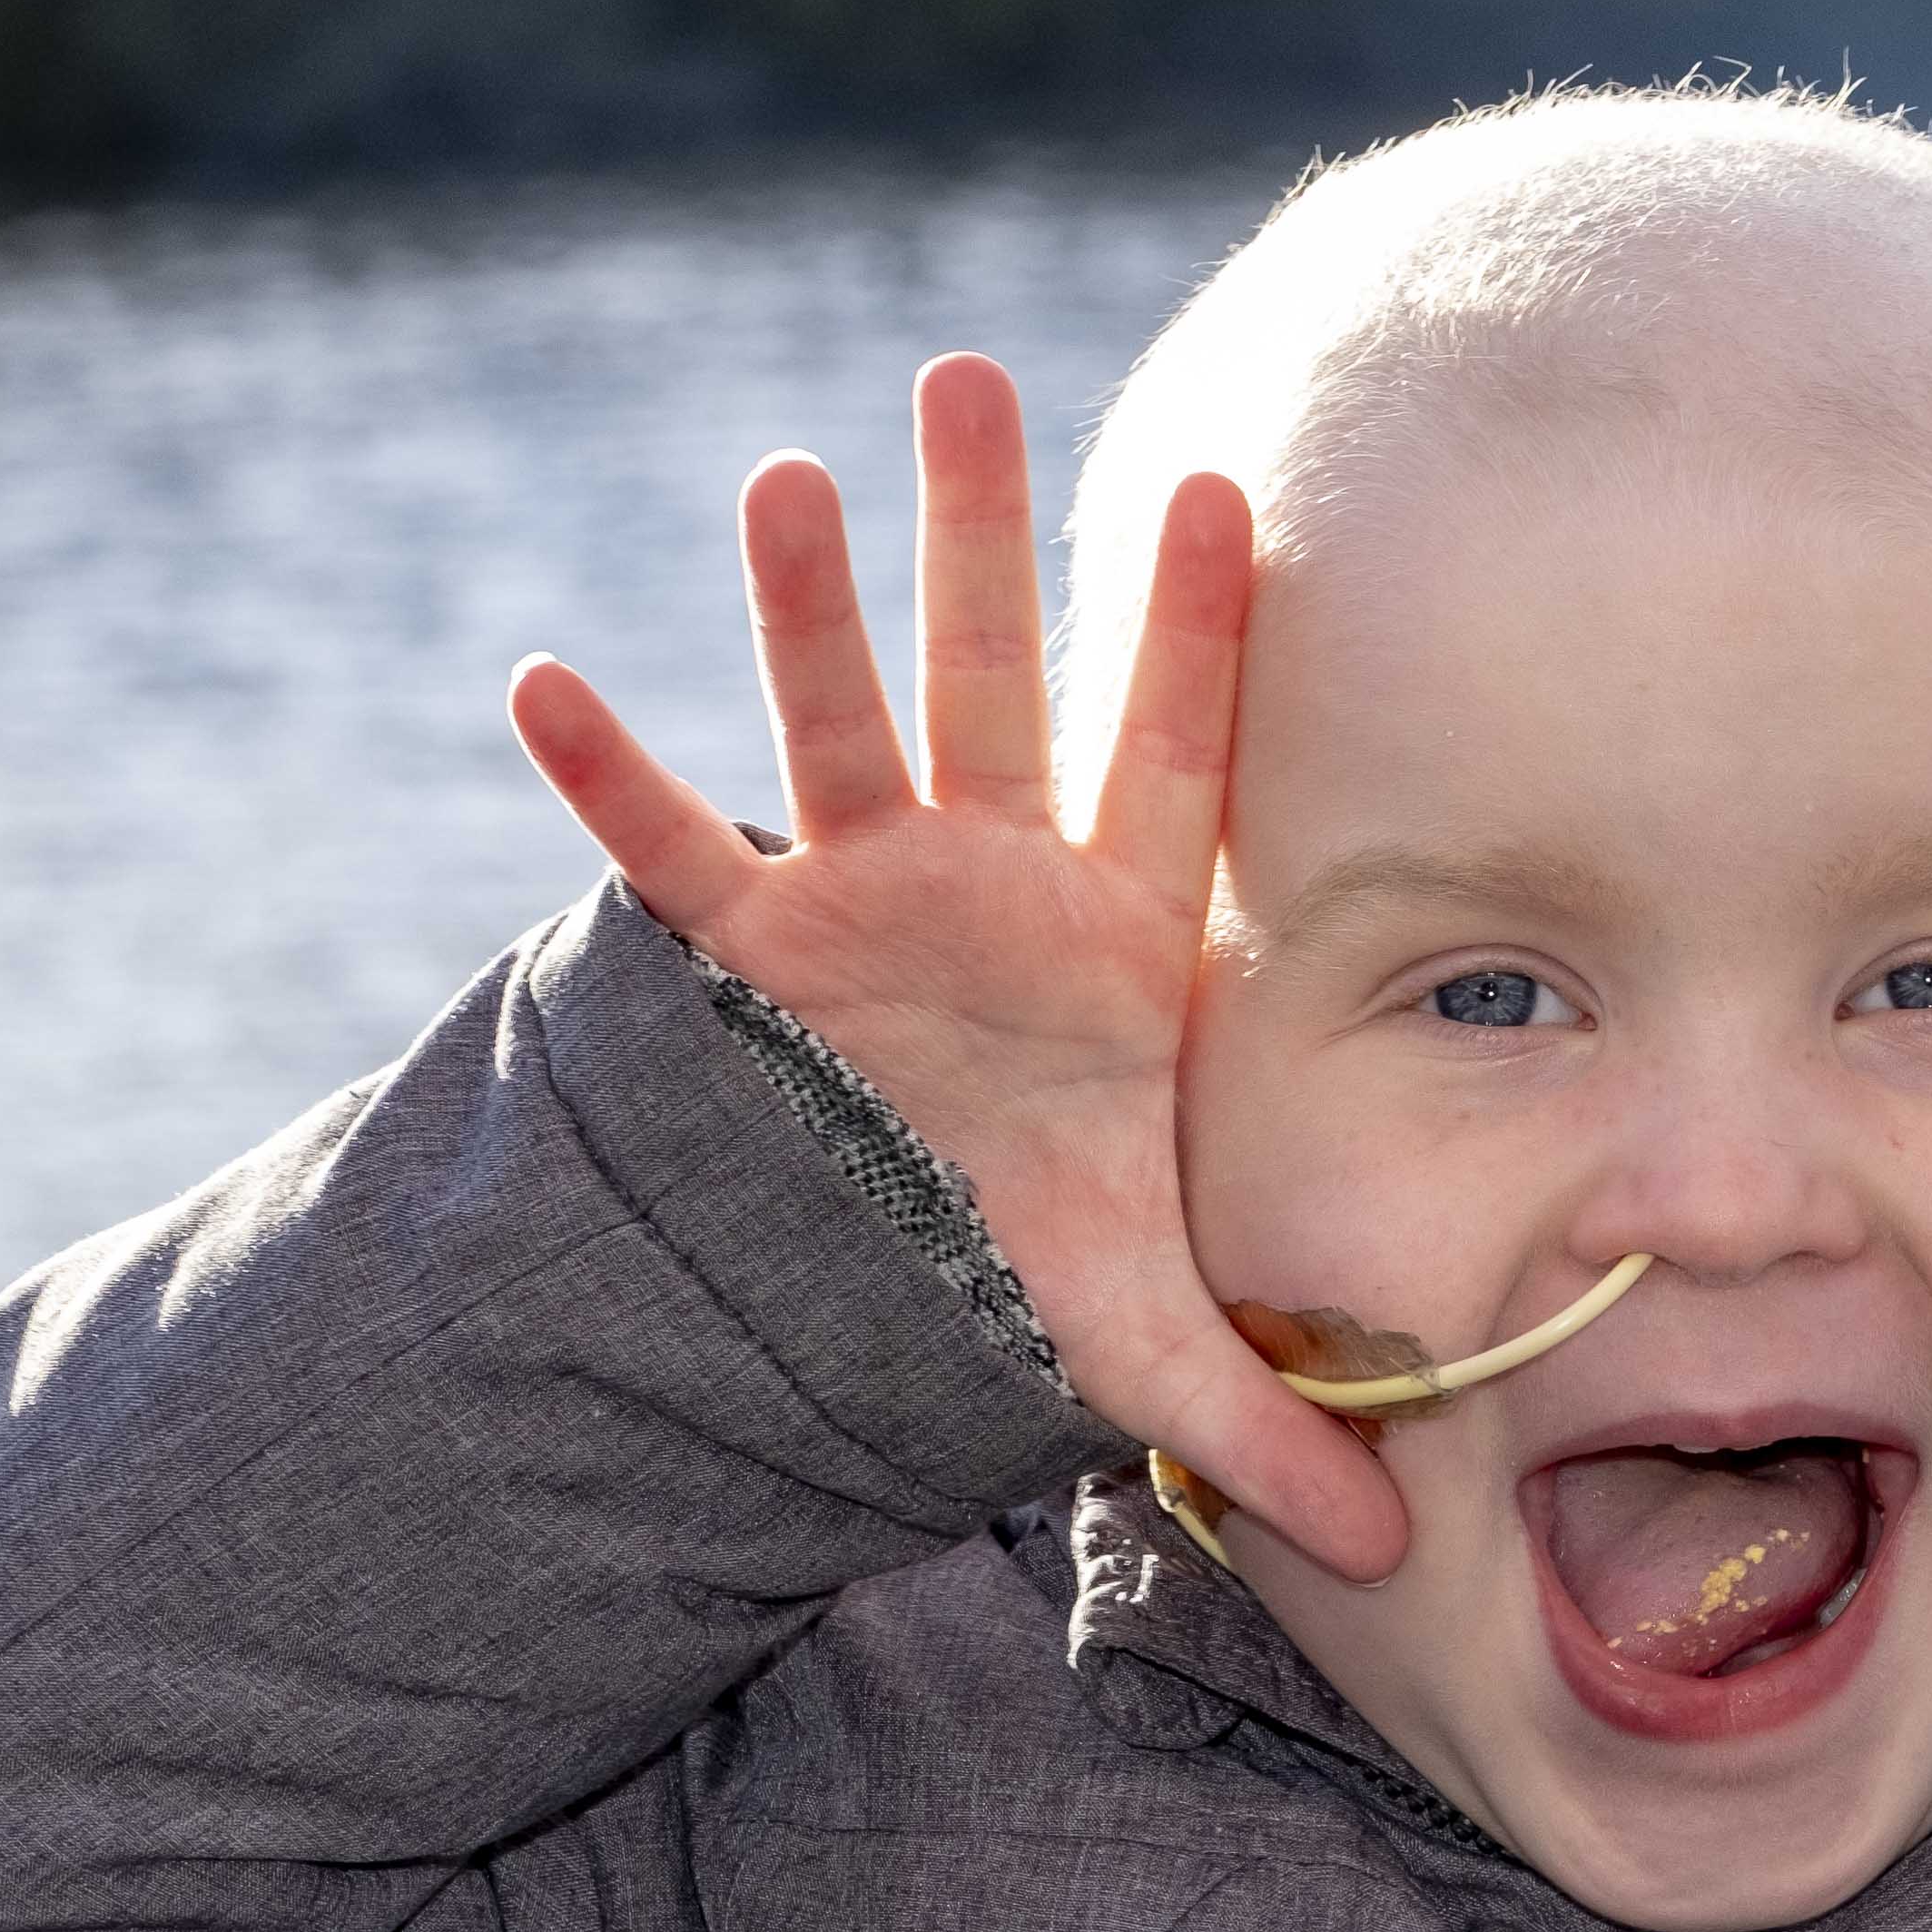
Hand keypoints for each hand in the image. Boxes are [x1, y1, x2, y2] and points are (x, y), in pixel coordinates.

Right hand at [504, 356, 1406, 1576]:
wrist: (912, 1271)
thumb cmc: (1044, 1255)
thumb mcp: (1155, 1346)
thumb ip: (1272, 1435)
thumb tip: (1391, 1561)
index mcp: (1114, 933)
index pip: (1172, 757)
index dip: (1198, 636)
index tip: (1238, 494)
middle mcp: (991, 879)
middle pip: (994, 679)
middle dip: (986, 537)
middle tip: (977, 370)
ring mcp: (864, 902)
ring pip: (836, 724)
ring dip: (808, 606)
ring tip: (792, 467)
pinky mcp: (754, 959)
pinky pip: (669, 855)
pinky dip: (608, 778)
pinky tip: (540, 680)